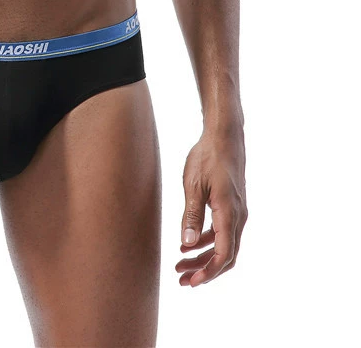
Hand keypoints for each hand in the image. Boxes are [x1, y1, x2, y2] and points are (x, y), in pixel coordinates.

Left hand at [176, 126, 246, 285]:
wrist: (223, 137)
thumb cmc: (206, 157)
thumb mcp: (193, 186)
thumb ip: (190, 216)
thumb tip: (186, 245)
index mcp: (229, 214)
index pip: (223, 255)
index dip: (208, 273)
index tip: (191, 282)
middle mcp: (238, 217)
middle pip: (225, 256)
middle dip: (204, 271)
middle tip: (182, 280)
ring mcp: (237, 212)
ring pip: (223, 245)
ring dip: (203, 258)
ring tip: (180, 265)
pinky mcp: (231, 205)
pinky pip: (221, 232)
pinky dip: (206, 241)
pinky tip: (187, 244)